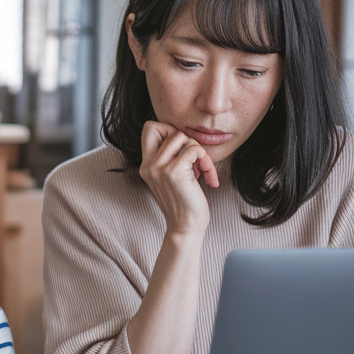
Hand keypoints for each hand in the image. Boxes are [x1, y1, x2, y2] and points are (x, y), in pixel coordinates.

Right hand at [138, 120, 218, 236]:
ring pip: (182, 136)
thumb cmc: (184, 202)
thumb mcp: (170, 177)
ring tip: (201, 169)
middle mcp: (149, 165)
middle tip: (192, 157)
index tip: (180, 148)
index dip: (168, 130)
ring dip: (198, 150)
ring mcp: (159, 168)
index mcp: (146, 165)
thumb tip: (184, 136)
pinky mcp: (174, 172)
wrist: (186, 227)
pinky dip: (205, 161)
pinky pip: (195, 150)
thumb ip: (170, 157)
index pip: (149, 128)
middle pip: (164, 126)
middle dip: (184, 138)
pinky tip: (207, 177)